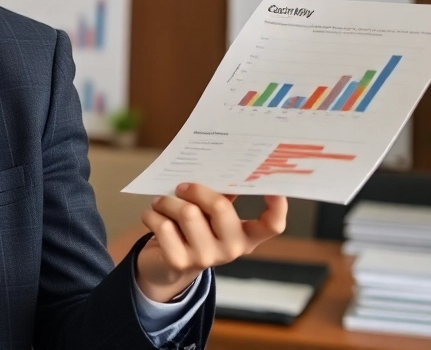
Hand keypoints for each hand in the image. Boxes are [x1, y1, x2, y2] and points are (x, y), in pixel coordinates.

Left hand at [135, 183, 287, 301]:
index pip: (273, 225)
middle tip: (181, 186)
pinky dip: (152, 215)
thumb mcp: (210, 215)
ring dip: (168, 201)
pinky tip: (152, 216)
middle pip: (221, 207)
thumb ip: (221, 194)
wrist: (166, 266)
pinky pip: (163, 225)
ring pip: (187, 212)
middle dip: (196, 189)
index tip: (274, 187)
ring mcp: (206, 258)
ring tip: (161, 201)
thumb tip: (222, 162)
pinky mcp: (179, 262)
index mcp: (246, 235)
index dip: (278, 207)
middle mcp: (232, 249)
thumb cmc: (192, 230)